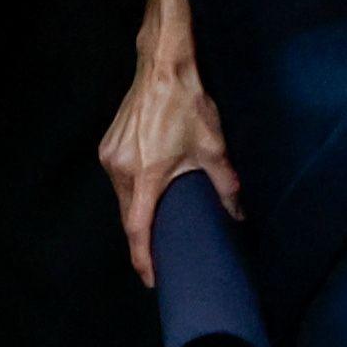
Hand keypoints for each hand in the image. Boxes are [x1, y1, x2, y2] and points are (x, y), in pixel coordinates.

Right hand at [97, 44, 240, 288]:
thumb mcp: (213, 147)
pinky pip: (118, 180)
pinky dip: (132, 192)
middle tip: (158, 260)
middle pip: (128, 217)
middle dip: (141, 241)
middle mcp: (121, 170)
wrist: (162, 67)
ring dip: (137, 214)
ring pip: (122, 199)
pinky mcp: (108, 146)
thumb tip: (238, 214)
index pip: (138, 229)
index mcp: (145, 176)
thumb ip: (226, 185)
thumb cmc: (187, 105)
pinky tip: (147, 194)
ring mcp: (110, 157)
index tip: (150, 279)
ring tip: (155, 226)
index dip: (143, 258)